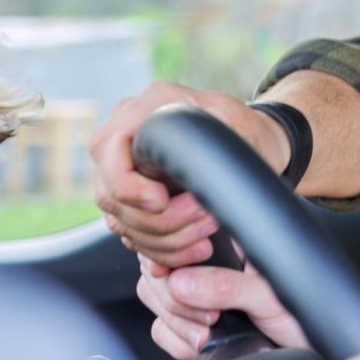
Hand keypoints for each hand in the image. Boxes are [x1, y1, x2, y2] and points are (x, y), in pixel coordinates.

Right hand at [90, 81, 290, 267]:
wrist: (252, 143)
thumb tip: (205, 179)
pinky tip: (196, 249)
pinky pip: (133, 235)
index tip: (163, 202)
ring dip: (166, 241)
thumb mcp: (240, 125)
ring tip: (207, 236)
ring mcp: (123, 171)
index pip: (107, 150)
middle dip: (161, 220)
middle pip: (112, 195)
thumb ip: (217, 143)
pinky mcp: (132, 201)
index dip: (129, 186)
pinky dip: (163, 250)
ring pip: (122, 222)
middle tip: (207, 220)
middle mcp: (124, 137)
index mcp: (144, 108)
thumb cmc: (247, 130)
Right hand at [137, 259, 307, 359]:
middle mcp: (210, 265)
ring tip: (210, 333)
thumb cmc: (306, 317)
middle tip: (210, 317)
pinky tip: (202, 344)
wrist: (311, 356)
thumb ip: (228, 286)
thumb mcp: (271, 296)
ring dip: (177, 323)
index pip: (179, 235)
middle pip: (158, 270)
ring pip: (154, 298)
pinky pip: (160, 329)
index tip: (168, 274)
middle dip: (175, 300)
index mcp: (231, 244)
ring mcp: (198, 295)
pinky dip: (176, 342)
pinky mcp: (192, 324)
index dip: (166, 255)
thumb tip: (181, 282)